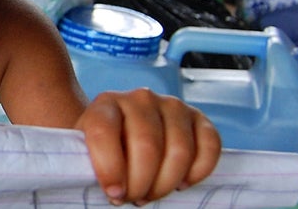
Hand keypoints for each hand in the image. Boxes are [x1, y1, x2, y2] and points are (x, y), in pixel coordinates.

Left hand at [76, 88, 220, 205]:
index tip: (114, 193)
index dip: (109, 169)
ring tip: (151, 193)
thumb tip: (111, 190)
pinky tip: (180, 183)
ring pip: (179, 151)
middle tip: (133, 198)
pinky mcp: (199, 118)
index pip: (104, 133)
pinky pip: (210, 147)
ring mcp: (172, 105)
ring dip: (166, 183)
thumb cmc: (105, 151)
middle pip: (147, 147)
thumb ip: (90, 165)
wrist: (125, 134)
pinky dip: (197, 172)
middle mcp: (140, 99)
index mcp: (105, 104)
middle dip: (141, 183)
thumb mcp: (87, 154)